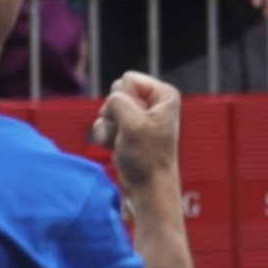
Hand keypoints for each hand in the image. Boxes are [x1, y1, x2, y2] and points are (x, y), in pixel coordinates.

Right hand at [89, 71, 181, 195]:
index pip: (129, 79)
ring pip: (107, 107)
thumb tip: (110, 102)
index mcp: (164, 95)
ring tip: (123, 142)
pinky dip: (105, 136)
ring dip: (109, 126)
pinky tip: (116, 147)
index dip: (125, 99)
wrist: (147, 188)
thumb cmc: (147, 158)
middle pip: (116, 91)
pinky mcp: (126, 128)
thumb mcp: (133, 124)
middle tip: (128, 132)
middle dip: (114, 113)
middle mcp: (153, 102)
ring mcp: (138, 115)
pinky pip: (104, 122)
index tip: (136, 122)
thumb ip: (118, 101)